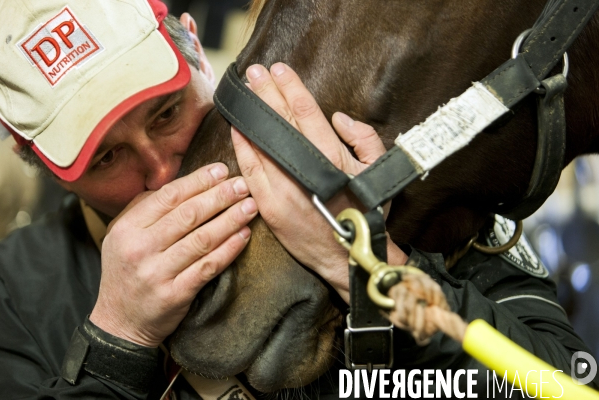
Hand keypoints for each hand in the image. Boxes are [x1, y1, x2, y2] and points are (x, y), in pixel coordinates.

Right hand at [90, 163, 257, 346]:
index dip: (198, 181)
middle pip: (189, 214)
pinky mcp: (176, 294)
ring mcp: (158, 273)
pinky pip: (209, 266)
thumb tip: (179, 182)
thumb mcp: (120, 236)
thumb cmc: (126, 273)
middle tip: (242, 184)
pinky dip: (229, 249)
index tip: (221, 170)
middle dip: (220, 196)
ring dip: (231, 219)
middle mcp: (140, 248)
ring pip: (202, 239)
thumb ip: (144, 208)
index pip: (169, 196)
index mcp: (127, 228)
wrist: (119, 323)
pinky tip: (244, 236)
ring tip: (250, 206)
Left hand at [231, 63, 407, 302]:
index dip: (291, 89)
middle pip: (281, 122)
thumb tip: (339, 118)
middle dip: (267, 94)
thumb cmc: (364, 213)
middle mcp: (303, 170)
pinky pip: (250, 170)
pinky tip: (238, 129)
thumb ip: (364, 139)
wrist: (348, 256)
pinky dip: (242, 148)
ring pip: (261, 143)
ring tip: (244, 94)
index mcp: (331, 159)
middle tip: (254, 73)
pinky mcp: (268, 205)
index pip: (306, 113)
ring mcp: (282, 188)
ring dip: (252, 116)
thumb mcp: (377, 173)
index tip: (279, 70)